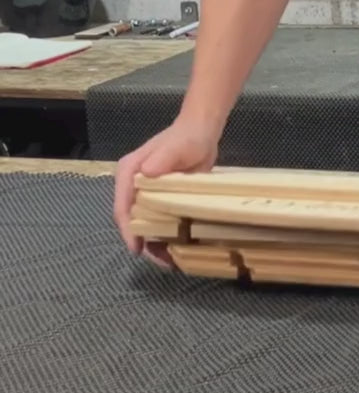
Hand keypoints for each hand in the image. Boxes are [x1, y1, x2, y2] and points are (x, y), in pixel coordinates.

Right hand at [113, 119, 219, 265]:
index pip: (122, 206)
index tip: (137, 248)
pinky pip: (158, 219)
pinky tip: (176, 247)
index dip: (128, 230)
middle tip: (161, 261)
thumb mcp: (176, 147)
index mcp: (129, 173)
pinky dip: (165, 234)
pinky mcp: (160, 197)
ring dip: (154, 242)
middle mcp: (133, 184)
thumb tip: (147, 172)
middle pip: (131, 219)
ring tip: (170, 261)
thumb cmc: (188, 137)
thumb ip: (162, 157)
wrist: (202, 131)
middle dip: (142, 241)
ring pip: (144, 223)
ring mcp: (146, 192)